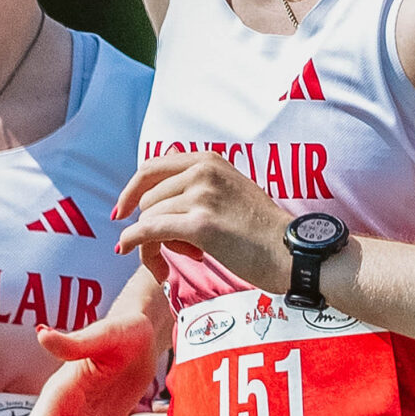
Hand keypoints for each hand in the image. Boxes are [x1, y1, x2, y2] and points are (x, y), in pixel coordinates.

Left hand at [113, 152, 292, 292]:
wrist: (292, 252)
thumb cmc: (264, 230)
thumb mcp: (233, 190)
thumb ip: (202, 184)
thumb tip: (163, 190)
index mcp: (209, 160)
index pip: (152, 167)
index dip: (132, 190)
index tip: (122, 209)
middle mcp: (203, 171)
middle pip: (149, 198)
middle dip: (152, 224)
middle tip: (177, 248)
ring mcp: (201, 196)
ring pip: (149, 218)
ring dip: (156, 242)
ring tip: (191, 255)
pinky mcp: (200, 225)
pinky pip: (149, 231)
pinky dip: (133, 242)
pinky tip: (127, 249)